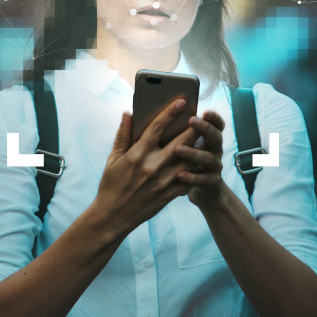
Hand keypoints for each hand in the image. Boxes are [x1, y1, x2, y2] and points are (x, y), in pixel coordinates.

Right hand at [91, 99, 199, 237]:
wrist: (114, 216)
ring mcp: (163, 181)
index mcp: (138, 154)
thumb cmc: (111, 185)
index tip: (182, 101)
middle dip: (193, 126)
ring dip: (199, 147)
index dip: (171, 112)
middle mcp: (153, 166)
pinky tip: (201, 159)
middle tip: (202, 115)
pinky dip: (196, 168)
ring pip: (189, 159)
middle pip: (180, 141)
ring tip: (205, 136)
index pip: (158, 127)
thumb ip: (123, 135)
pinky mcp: (170, 194)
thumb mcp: (113, 158)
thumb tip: (128, 113)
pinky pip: (189, 178)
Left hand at [173, 110, 225, 207]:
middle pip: (215, 137)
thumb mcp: (182, 142)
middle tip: (191, 120)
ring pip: (208, 158)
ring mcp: (214, 166)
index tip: (204, 110)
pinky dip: (192, 177)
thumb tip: (147, 114)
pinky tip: (179, 174)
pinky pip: (203, 180)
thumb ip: (173, 129)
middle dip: (204, 128)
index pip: (216, 123)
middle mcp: (215, 149)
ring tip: (177, 149)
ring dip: (194, 153)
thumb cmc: (181, 159)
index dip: (213, 117)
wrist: (198, 187)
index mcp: (209, 136)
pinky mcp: (211, 182)